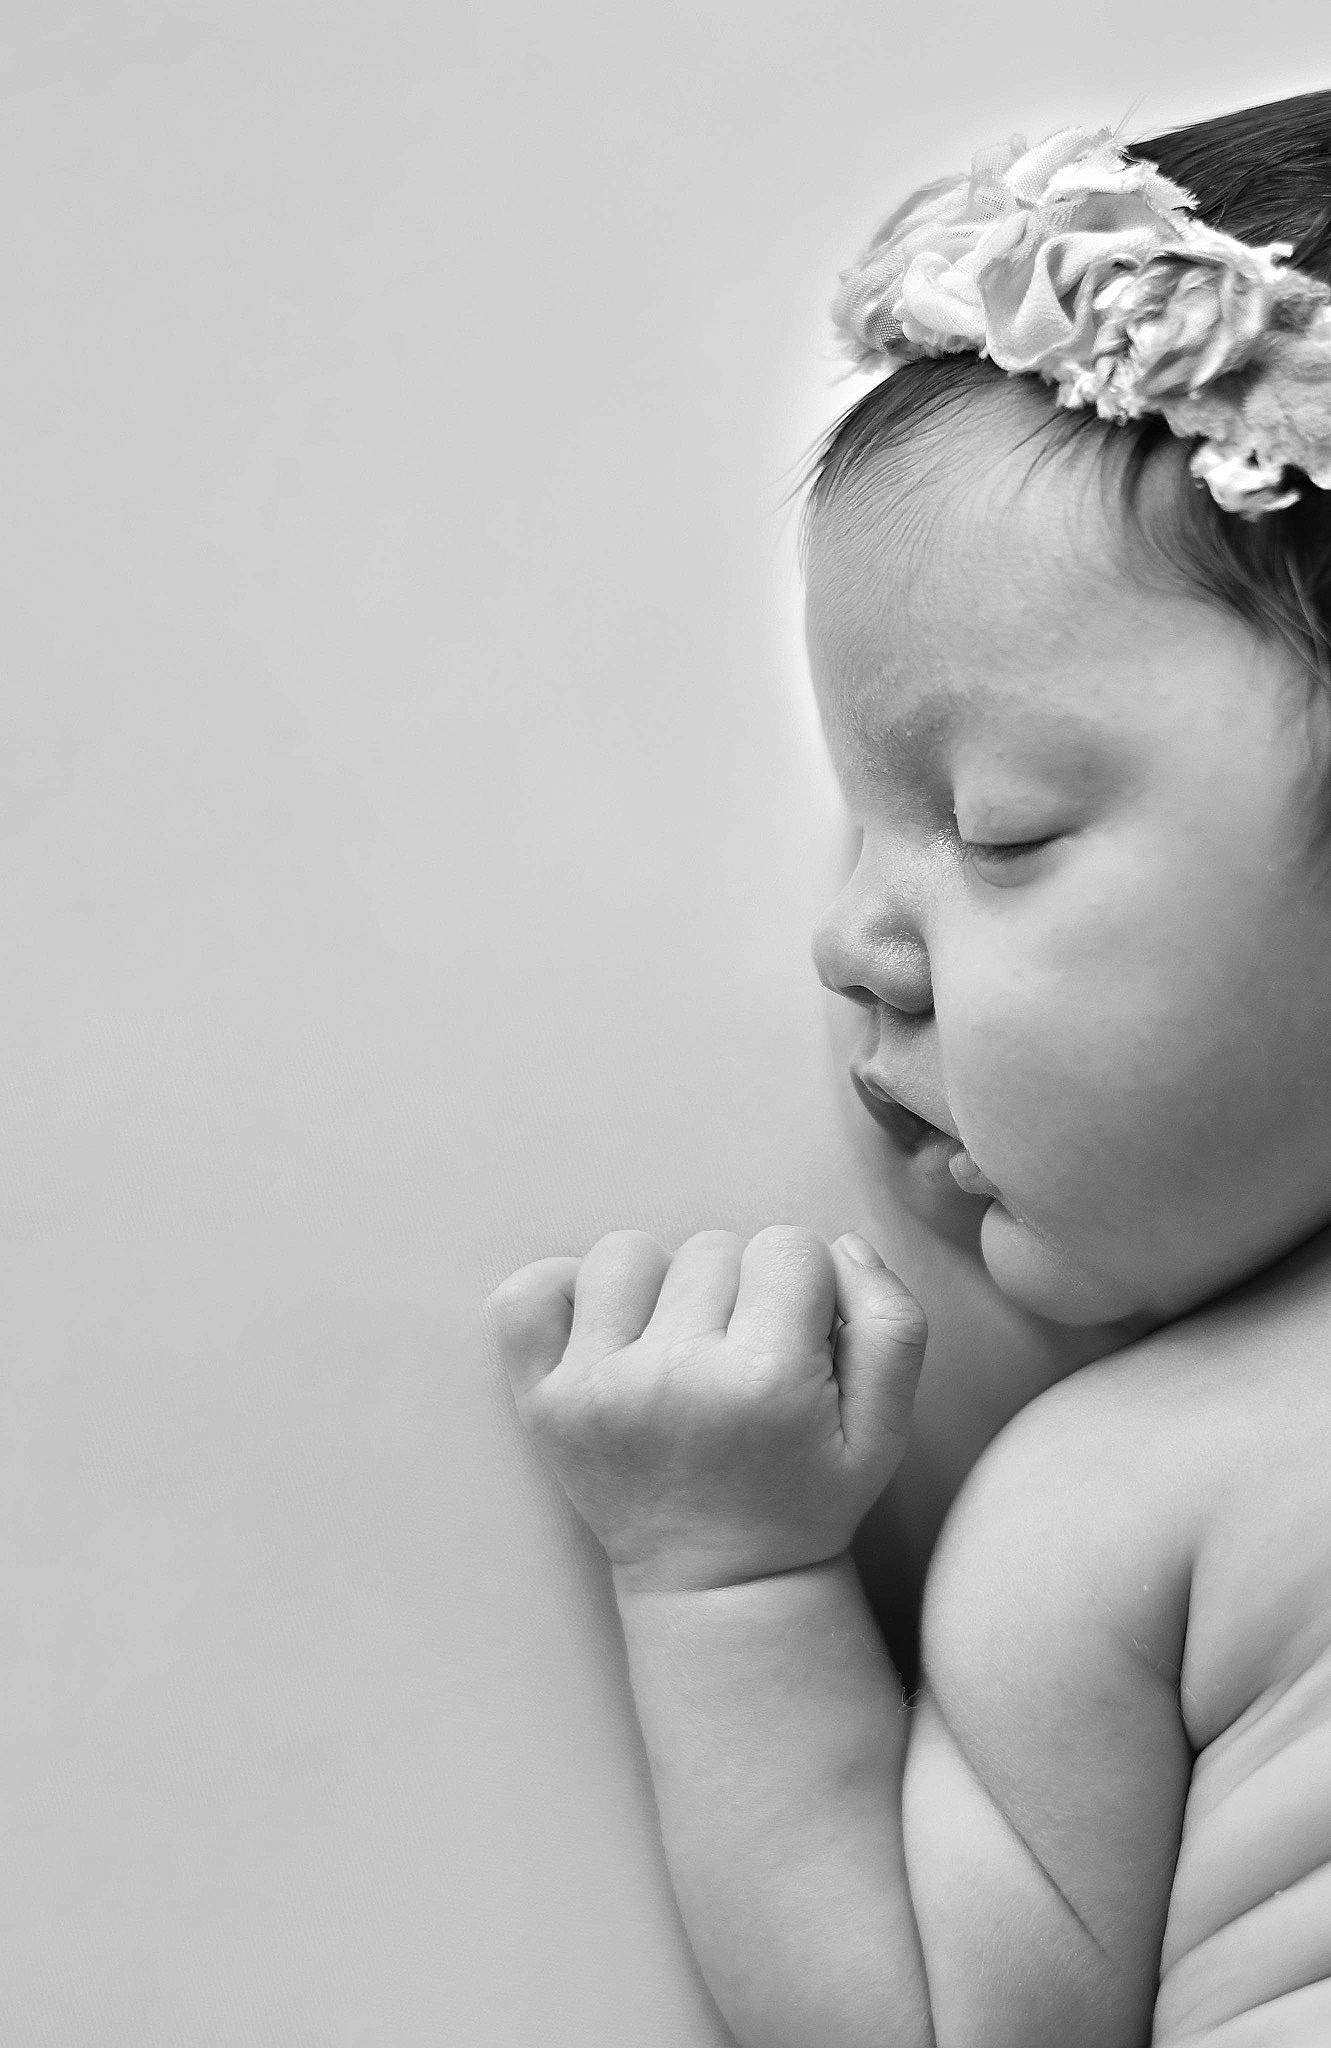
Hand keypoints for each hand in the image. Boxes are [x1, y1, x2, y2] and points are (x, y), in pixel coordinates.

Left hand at [487, 1225, 927, 1595]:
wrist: (718, 1584)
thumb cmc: (806, 1495)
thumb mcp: (886, 1428)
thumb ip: (893, 1323)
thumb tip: (842, 1244)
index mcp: (765, 1381)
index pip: (790, 1246)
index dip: (805, 1286)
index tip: (799, 1342)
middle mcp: (672, 1379)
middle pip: (711, 1246)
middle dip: (737, 1290)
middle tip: (740, 1359)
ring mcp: (595, 1389)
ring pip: (627, 1254)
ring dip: (658, 1287)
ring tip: (677, 1345)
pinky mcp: (542, 1403)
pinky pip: (528, 1295)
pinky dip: (560, 1294)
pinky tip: (606, 1332)